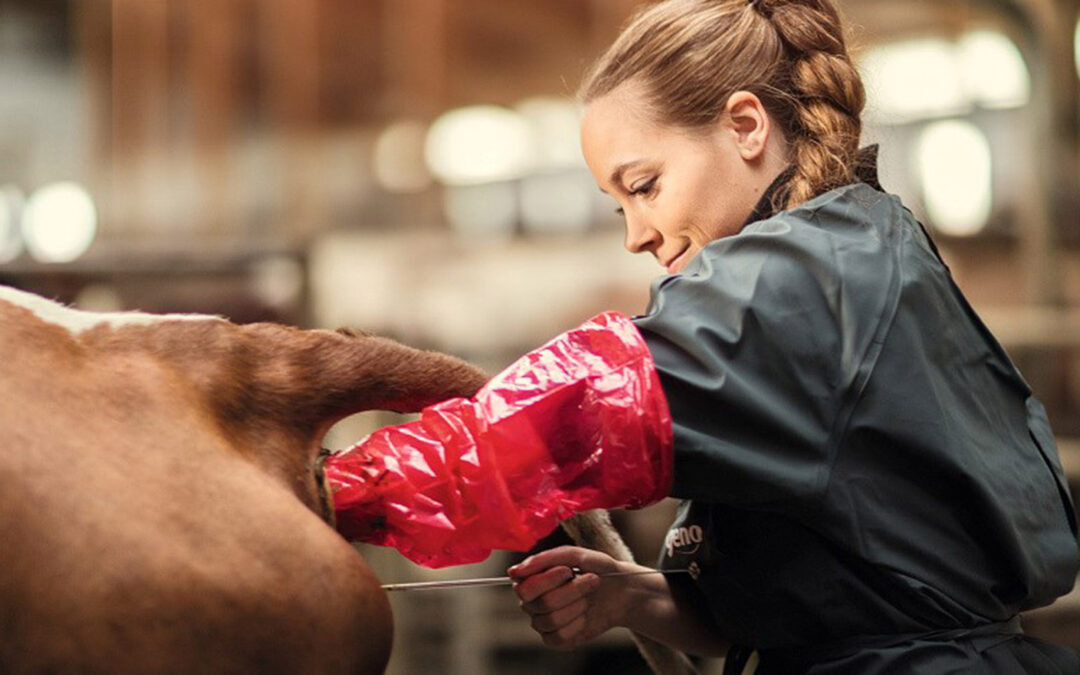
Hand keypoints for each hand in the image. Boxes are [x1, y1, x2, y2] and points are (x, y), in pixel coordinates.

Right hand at [508, 546, 636, 649]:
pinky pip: (558, 637)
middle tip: (590, 580)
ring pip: (551, 620)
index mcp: (530, 578)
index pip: (523, 587)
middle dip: (572, 591)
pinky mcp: (555, 639)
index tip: (568, 571)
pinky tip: (585, 615)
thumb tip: (513, 572)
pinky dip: (578, 624)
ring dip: (578, 605)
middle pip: (541, 603)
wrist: (621, 590)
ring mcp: (542, 621)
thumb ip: (544, 559)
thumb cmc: (596, 569)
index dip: (547, 580)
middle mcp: (532, 601)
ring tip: (588, 597)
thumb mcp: (574, 555)